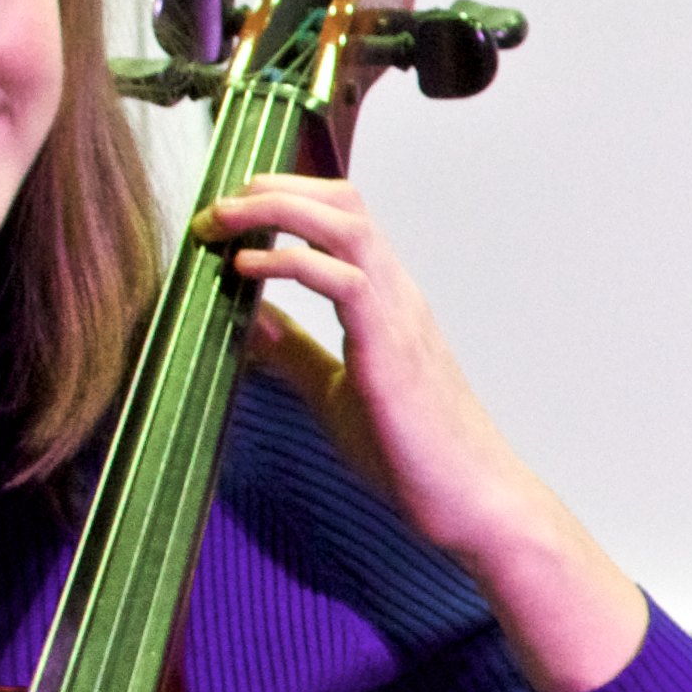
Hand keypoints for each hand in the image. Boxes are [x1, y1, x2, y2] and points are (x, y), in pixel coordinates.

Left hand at [210, 174, 649, 691]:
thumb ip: (294, 353)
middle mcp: (396, 294)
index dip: (285, 198)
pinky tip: (247, 269)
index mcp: (386, 301)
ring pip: (344, 225)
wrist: (474, 502)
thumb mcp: (336, 393)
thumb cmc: (415, 456)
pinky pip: (343, 280)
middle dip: (272, 189)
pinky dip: (289, 262)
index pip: (342, 217)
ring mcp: (398, 315)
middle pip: (343, 201)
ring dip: (276, 210)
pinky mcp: (391, 348)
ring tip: (222, 219)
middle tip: (216, 207)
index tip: (231, 214)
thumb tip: (248, 316)